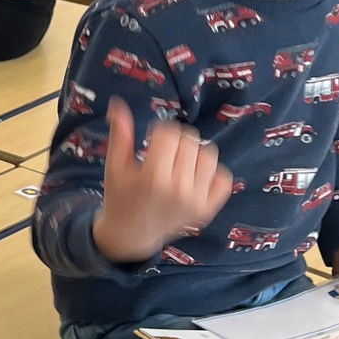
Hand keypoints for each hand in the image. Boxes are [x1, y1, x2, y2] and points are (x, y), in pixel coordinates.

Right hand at [91, 98, 233, 264]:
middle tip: (164, 154)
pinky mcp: (207, 209)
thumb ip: (120, 135)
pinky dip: (211, 173)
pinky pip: (223, 179)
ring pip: (209, 155)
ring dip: (195, 154)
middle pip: (190, 141)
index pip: (169, 133)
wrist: (131, 234)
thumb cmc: (120, 197)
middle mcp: (178, 190)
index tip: (152, 142)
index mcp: (153, 177)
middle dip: (176, 142)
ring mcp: (196, 201)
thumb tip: (117, 104)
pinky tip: (194, 177)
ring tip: (180, 164)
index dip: (159, 132)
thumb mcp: (115, 166)